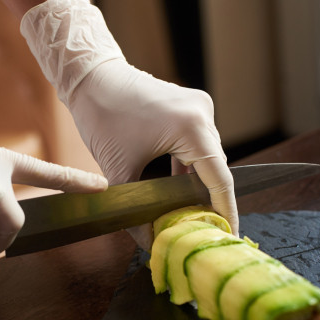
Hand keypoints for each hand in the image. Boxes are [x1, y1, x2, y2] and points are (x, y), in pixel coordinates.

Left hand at [20, 0, 237, 247]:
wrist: (90, 76)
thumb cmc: (101, 116)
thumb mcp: (118, 170)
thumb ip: (135, 209)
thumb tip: (149, 244)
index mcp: (192, 127)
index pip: (219, 180)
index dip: (225, 212)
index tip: (229, 237)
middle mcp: (203, 114)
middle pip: (214, 170)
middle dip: (208, 202)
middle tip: (202, 233)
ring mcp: (198, 108)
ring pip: (205, 159)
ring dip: (196, 186)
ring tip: (190, 217)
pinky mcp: (188, 108)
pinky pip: (196, 146)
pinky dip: (187, 169)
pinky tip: (178, 192)